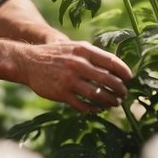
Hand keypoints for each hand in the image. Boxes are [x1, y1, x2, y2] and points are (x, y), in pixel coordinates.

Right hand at [19, 40, 133, 113]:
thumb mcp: (74, 47)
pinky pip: (83, 105)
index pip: (111, 61)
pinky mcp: (61, 93)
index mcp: (83, 50)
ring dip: (110, 101)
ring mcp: (69, 80)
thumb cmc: (55, 55)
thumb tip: (115, 67)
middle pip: (108, 80)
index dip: (123, 71)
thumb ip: (92, 55)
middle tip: (124, 94)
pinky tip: (99, 109)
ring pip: (97, 95)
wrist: (29, 62)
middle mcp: (77, 64)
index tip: (129, 78)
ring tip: (115, 103)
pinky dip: (94, 109)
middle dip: (120, 89)